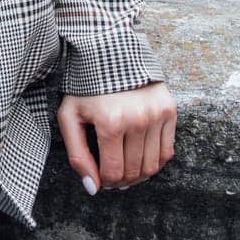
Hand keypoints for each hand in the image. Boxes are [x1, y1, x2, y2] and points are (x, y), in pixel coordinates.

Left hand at [57, 81, 175, 194]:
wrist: (110, 51)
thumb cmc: (86, 86)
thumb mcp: (70, 116)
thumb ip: (77, 154)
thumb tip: (93, 188)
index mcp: (110, 122)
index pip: (113, 172)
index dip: (105, 181)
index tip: (100, 177)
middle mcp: (137, 119)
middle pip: (133, 172)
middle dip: (121, 180)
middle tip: (113, 174)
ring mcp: (156, 114)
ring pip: (153, 166)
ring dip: (138, 174)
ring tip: (126, 166)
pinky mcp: (169, 109)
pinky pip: (167, 151)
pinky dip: (155, 160)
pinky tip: (141, 155)